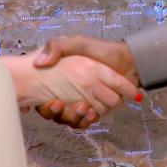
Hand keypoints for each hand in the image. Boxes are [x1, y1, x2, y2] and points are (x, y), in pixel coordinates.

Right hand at [5, 53, 137, 117]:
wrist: (127, 60)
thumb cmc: (101, 50)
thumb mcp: (76, 43)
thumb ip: (57, 47)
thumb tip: (39, 63)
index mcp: (63, 80)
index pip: (45, 99)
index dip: (45, 105)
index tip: (50, 100)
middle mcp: (71, 94)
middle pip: (57, 113)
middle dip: (58, 112)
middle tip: (60, 103)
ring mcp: (84, 103)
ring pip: (71, 119)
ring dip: (74, 116)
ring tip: (80, 107)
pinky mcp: (96, 111)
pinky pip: (86, 123)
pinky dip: (87, 120)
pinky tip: (91, 113)